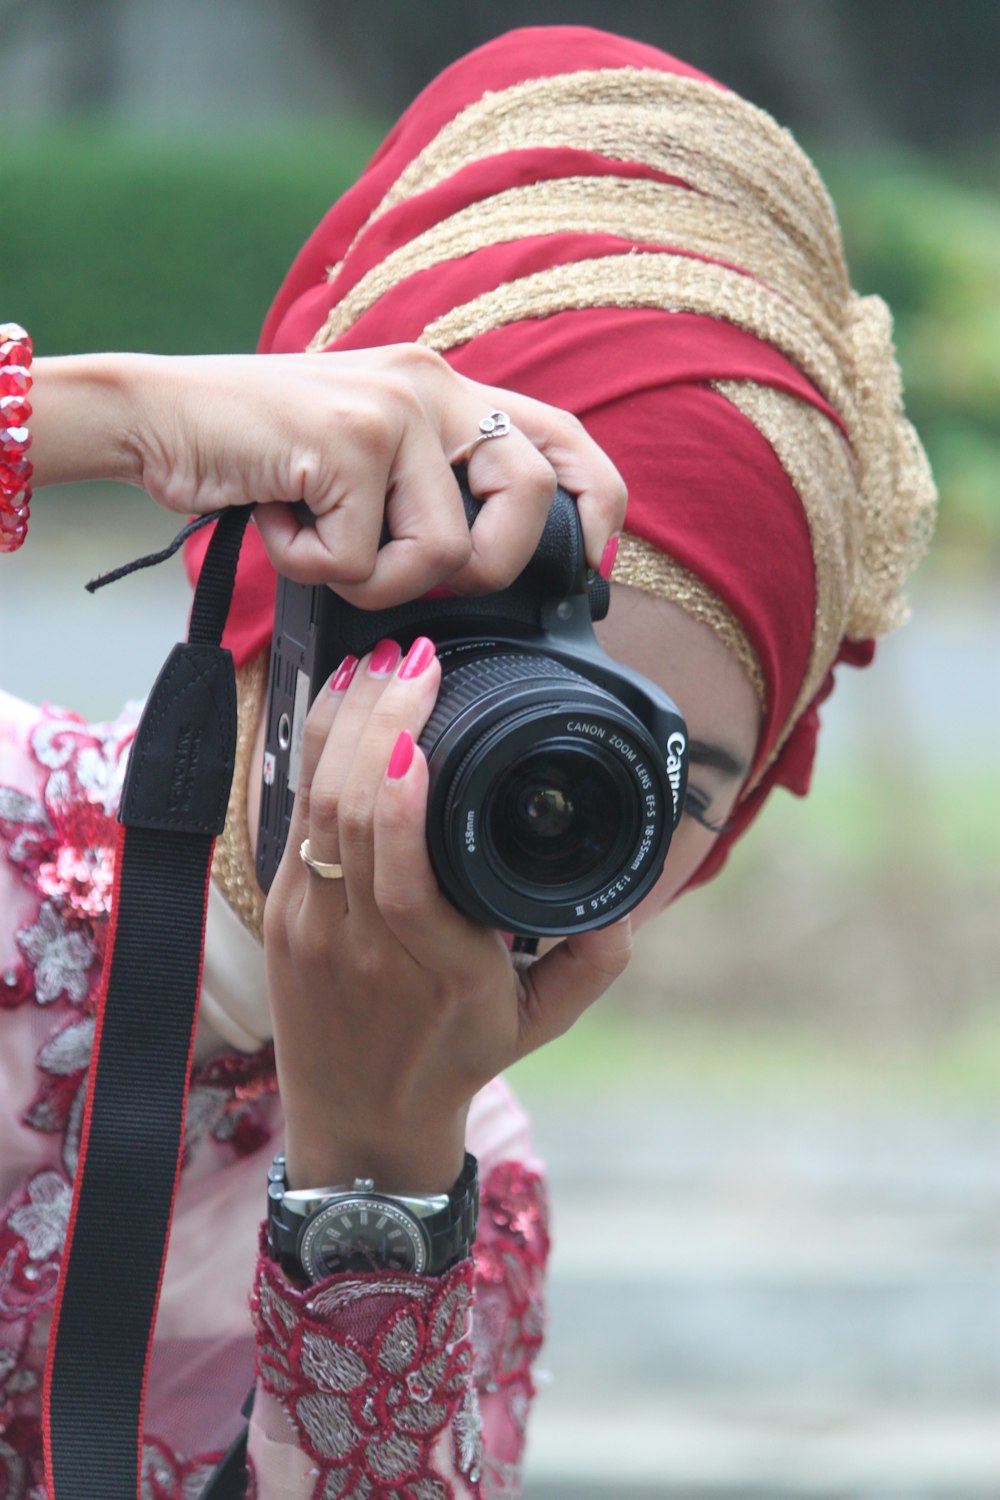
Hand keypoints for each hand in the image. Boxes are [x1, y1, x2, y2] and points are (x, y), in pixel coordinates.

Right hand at [29, 345, 624, 608]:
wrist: (155, 417)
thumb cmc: (259, 453)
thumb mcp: (363, 455)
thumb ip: (428, 483)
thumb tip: (486, 560)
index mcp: (444, 387)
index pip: (560, 438)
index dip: (594, 505)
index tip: (585, 564)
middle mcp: (432, 383)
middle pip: (528, 501)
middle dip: (480, 568)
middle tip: (402, 565)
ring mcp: (393, 408)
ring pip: (441, 552)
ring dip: (370, 576)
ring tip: (315, 537)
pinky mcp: (348, 439)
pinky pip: (363, 559)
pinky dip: (312, 567)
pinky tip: (279, 522)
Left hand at [262, 635, 632, 1193]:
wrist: (359, 1119)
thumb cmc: (454, 1058)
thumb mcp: (538, 1021)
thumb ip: (591, 964)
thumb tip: (626, 904)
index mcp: (436, 969)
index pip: (400, 878)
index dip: (398, 802)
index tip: (419, 735)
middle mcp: (363, 945)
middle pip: (347, 819)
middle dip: (374, 724)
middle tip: (412, 658)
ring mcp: (311, 927)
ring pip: (310, 810)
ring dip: (340, 726)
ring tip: (377, 664)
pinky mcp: (282, 913)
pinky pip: (290, 821)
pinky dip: (314, 756)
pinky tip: (339, 707)